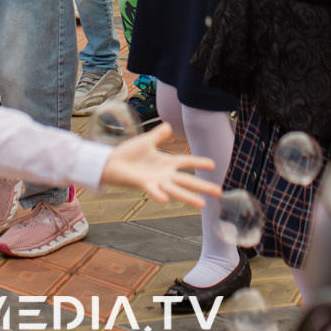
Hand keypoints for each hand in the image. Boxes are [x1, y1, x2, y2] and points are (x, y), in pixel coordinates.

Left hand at [98, 125, 219, 208]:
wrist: (110, 162)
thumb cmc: (128, 153)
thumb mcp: (147, 141)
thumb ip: (158, 135)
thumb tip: (168, 125)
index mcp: (166, 162)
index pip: (187, 162)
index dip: (199, 162)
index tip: (214, 165)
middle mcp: (164, 174)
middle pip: (187, 180)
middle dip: (203, 186)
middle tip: (219, 193)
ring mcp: (155, 180)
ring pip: (176, 190)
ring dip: (188, 197)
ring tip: (202, 204)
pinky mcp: (143, 184)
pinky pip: (153, 190)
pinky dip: (159, 194)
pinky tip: (166, 199)